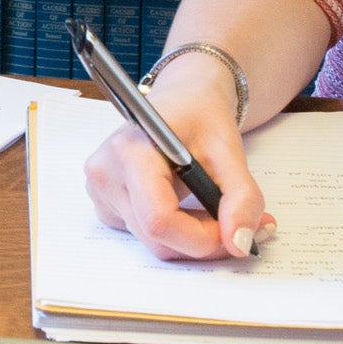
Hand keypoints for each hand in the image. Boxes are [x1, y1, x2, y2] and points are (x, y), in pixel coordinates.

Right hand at [81, 52, 273, 259]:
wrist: (182, 99)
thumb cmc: (200, 116)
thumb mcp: (230, 151)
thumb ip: (241, 198)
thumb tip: (240, 244)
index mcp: (130, 152)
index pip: (160, 220)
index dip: (202, 237)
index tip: (235, 232)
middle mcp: (105, 173)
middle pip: (157, 237)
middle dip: (203, 240)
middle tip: (238, 225)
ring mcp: (100, 190)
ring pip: (153, 242)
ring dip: (191, 238)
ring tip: (216, 210)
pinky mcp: (104, 203)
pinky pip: (143, 236)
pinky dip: (175, 233)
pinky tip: (187, 207)